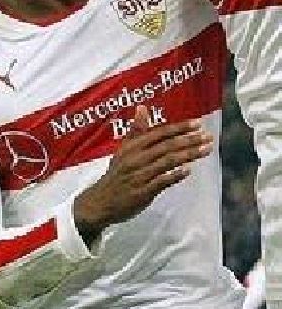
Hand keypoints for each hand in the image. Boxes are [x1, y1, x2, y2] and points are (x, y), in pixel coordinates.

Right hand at [73, 106, 212, 243]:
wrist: (101, 201)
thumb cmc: (116, 174)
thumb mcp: (123, 150)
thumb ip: (135, 131)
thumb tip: (142, 108)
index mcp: (131, 147)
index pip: (158, 133)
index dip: (178, 128)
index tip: (197, 123)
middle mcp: (135, 158)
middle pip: (166, 146)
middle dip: (189, 140)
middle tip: (208, 137)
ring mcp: (139, 175)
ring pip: (167, 161)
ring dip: (188, 155)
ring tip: (206, 150)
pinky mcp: (143, 192)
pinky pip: (161, 181)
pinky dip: (175, 175)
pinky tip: (188, 171)